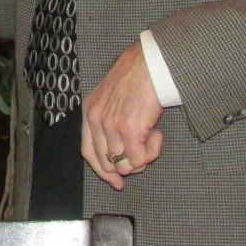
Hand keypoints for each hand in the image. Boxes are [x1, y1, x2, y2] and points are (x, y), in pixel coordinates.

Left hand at [81, 41, 163, 189]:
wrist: (149, 63)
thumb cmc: (137, 77)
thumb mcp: (111, 97)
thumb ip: (108, 120)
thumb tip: (118, 154)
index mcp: (89, 112)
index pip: (88, 152)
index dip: (103, 171)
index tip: (117, 182)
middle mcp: (96, 120)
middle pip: (107, 163)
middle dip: (128, 167)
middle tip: (143, 160)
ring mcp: (111, 126)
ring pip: (126, 165)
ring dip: (143, 157)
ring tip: (152, 137)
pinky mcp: (129, 130)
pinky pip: (141, 159)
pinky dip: (152, 152)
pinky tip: (157, 134)